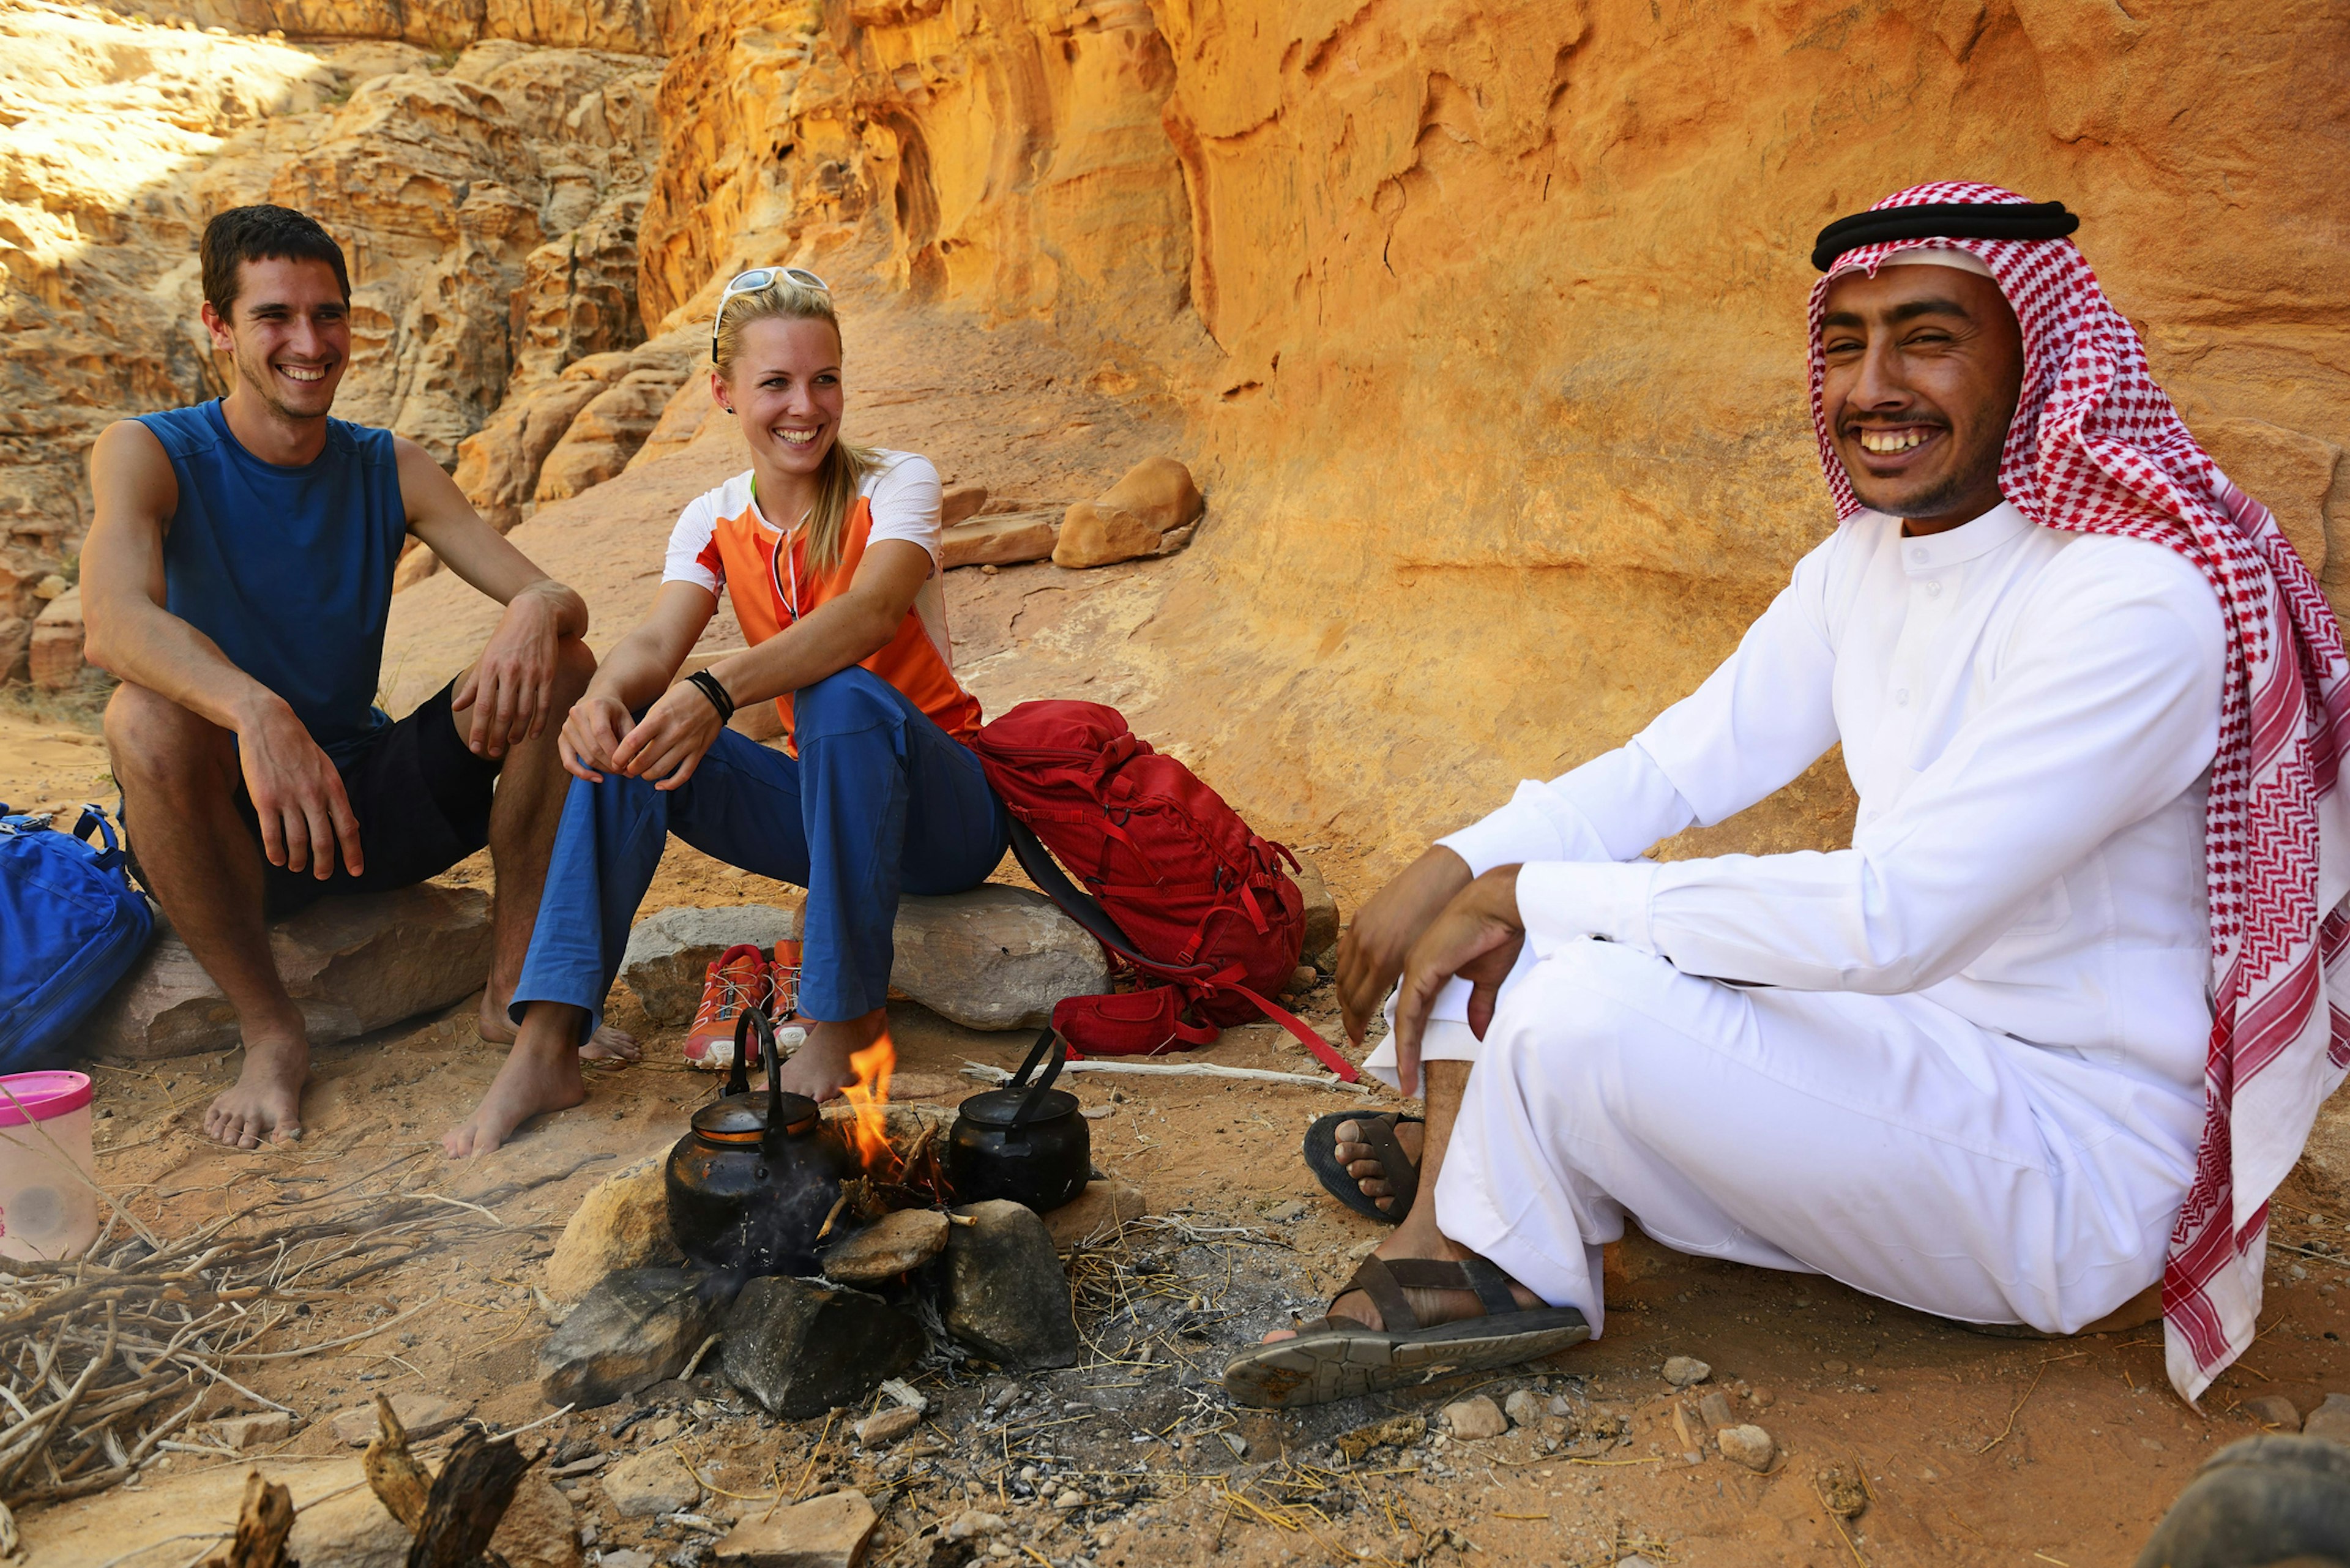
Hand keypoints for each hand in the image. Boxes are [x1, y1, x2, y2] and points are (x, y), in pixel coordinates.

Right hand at [237, 697, 361, 879]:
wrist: (268, 724)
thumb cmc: (300, 748)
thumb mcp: (327, 769)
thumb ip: (337, 798)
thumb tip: (352, 825)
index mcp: (333, 788)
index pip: (348, 828)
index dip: (353, 853)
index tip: (355, 871)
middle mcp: (313, 796)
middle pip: (323, 840)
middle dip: (324, 864)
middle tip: (322, 876)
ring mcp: (288, 798)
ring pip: (297, 841)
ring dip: (299, 860)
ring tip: (298, 867)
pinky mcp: (265, 799)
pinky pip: (272, 835)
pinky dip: (276, 852)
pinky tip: (278, 859)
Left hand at [451, 584, 562, 757]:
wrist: (535, 614)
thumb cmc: (506, 638)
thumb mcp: (485, 658)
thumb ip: (473, 684)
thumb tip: (456, 708)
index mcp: (490, 668)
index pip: (482, 707)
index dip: (479, 730)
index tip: (476, 748)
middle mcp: (509, 672)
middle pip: (503, 713)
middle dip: (496, 736)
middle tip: (492, 753)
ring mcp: (530, 673)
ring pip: (524, 711)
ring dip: (518, 732)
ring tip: (511, 743)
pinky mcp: (548, 673)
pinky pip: (544, 704)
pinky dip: (539, 722)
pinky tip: (534, 734)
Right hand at [559, 692, 634, 781]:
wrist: (597, 703)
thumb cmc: (615, 713)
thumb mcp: (627, 719)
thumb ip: (630, 739)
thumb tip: (632, 765)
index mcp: (595, 706)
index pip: (602, 733)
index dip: (614, 752)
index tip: (627, 765)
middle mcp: (577, 714)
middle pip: (594, 748)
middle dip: (611, 764)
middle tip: (626, 771)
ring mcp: (567, 727)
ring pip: (585, 756)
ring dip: (603, 768)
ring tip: (618, 771)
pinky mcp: (562, 739)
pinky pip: (568, 762)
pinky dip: (583, 774)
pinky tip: (598, 778)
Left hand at [611, 680, 725, 789]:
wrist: (716, 693)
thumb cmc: (683, 696)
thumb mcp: (659, 705)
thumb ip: (646, 726)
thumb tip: (632, 748)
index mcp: (659, 718)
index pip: (632, 743)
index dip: (619, 756)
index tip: (615, 761)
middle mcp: (673, 733)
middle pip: (644, 761)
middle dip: (630, 769)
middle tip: (626, 768)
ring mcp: (687, 744)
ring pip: (661, 770)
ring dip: (646, 775)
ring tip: (642, 772)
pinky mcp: (699, 752)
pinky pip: (683, 775)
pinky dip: (670, 784)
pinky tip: (660, 785)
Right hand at [1337, 845, 1472, 1043]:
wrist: (1446, 874)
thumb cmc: (1448, 917)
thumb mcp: (1433, 959)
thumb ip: (1411, 984)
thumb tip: (1401, 1006)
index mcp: (1386, 961)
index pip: (1360, 1005)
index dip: (1356, 1027)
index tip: (1358, 1040)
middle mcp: (1367, 946)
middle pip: (1345, 992)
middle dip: (1347, 1015)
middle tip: (1353, 1030)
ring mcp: (1361, 929)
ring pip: (1340, 972)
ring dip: (1343, 993)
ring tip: (1351, 1007)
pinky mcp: (1361, 915)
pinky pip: (1343, 950)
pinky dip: (1344, 968)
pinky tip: (1352, 975)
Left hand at [1389, 866, 1525, 1096]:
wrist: (1501, 905)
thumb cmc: (1496, 933)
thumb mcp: (1488, 979)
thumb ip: (1479, 1005)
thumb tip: (1480, 1033)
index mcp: (1427, 970)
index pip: (1415, 1012)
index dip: (1413, 1040)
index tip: (1413, 1068)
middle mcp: (1415, 970)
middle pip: (1404, 1020)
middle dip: (1404, 1053)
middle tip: (1405, 1082)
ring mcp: (1415, 970)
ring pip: (1403, 1022)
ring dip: (1405, 1054)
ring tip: (1407, 1082)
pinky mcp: (1420, 970)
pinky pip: (1409, 1013)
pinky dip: (1408, 1040)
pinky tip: (1409, 1062)